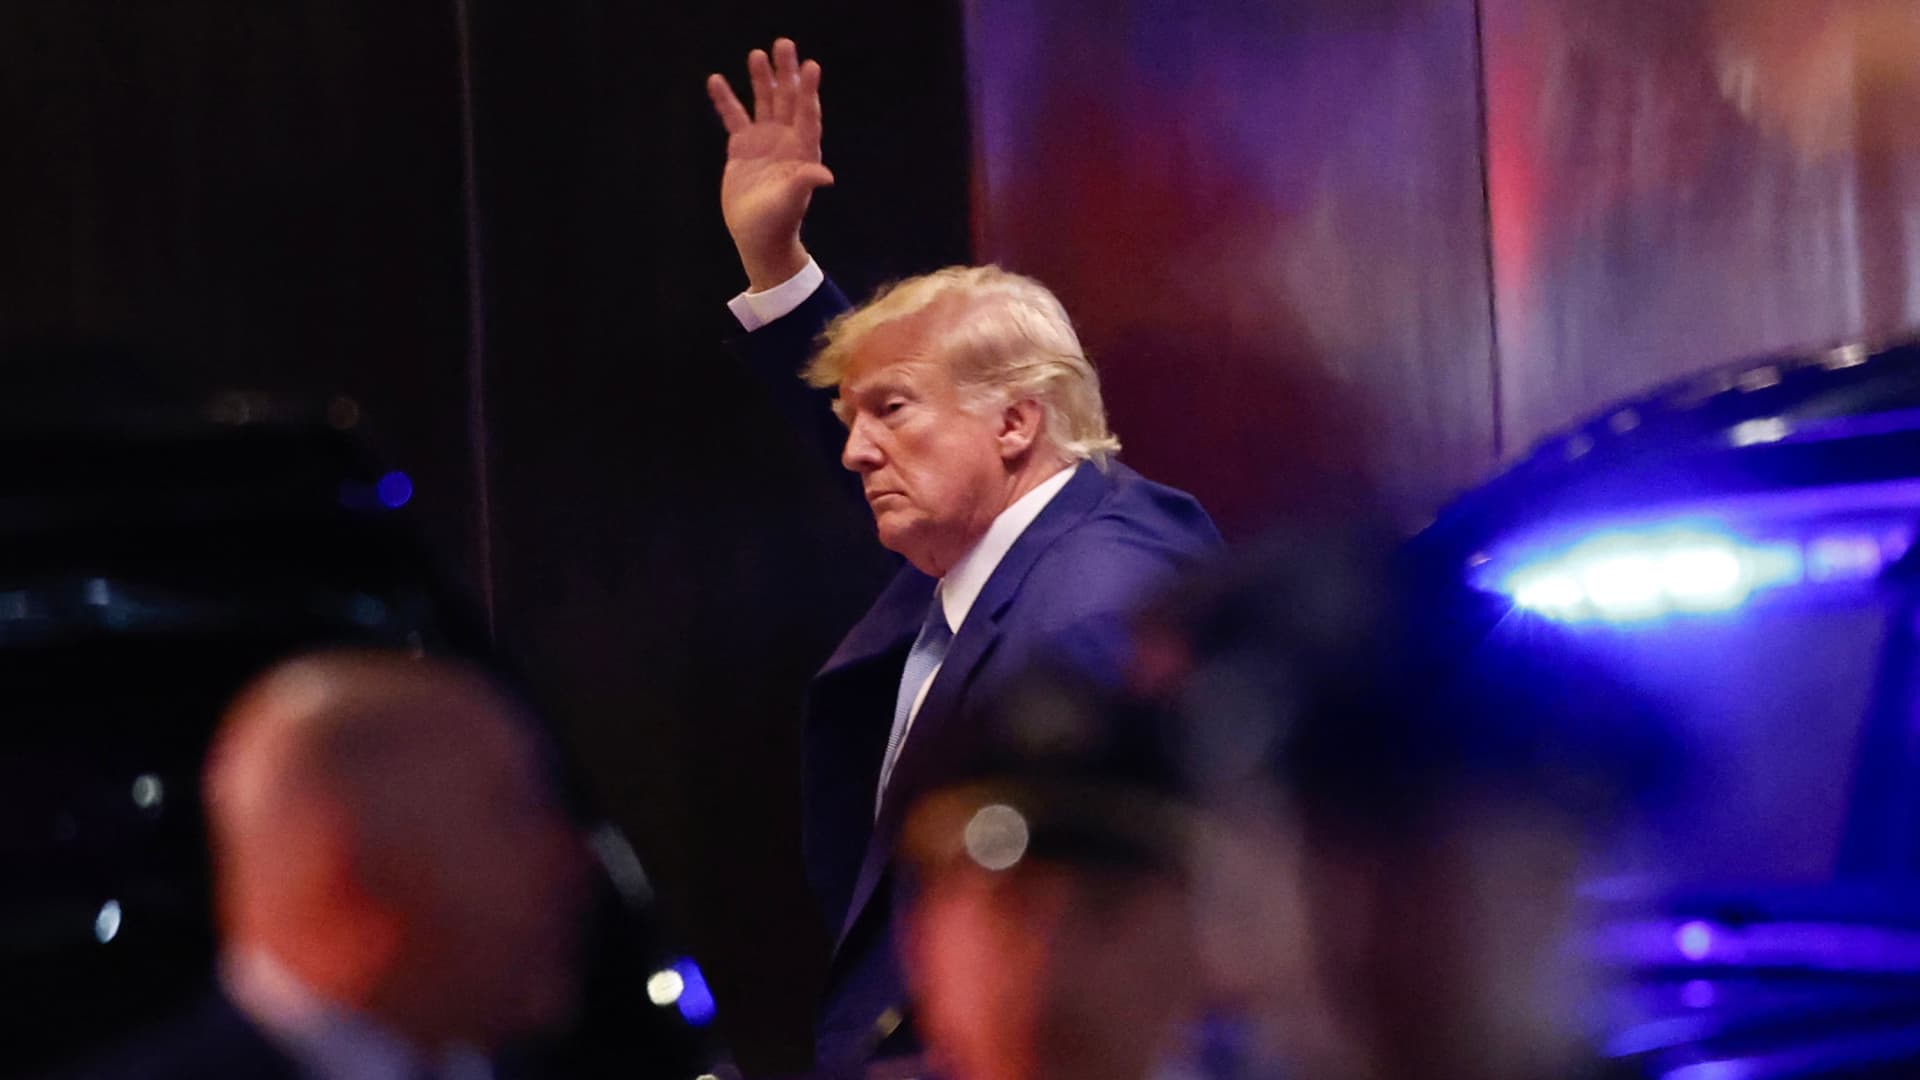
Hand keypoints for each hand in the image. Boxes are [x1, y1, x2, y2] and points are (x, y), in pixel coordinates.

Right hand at [707, 38, 833, 290]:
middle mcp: (786, 140)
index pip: (807, 114)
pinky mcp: (743, 147)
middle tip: (784, 44)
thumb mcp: (790, 202)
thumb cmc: (778, 223)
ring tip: (756, 54)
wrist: (757, 237)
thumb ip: (804, 183)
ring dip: (761, 79)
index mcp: (802, 151)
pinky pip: (733, 117)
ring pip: (763, 103)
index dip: (809, 91)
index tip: (811, 66)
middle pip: (787, 99)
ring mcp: (764, 141)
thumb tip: (826, 176)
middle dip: (786, 73)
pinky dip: (725, 100)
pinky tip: (717, 80)